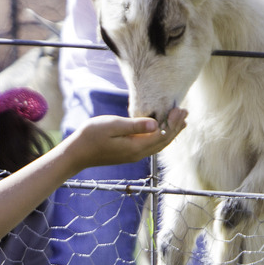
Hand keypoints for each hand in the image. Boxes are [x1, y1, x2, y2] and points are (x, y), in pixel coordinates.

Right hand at [67, 107, 187, 170]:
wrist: (77, 154)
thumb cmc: (91, 136)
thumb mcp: (112, 125)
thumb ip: (135, 125)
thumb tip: (155, 124)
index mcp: (136, 147)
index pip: (162, 135)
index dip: (173, 122)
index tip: (180, 109)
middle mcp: (138, 154)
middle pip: (164, 141)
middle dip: (176, 127)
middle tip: (185, 112)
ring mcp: (134, 155)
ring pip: (159, 145)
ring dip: (170, 132)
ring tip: (180, 122)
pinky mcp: (129, 154)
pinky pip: (151, 145)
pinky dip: (161, 137)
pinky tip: (162, 130)